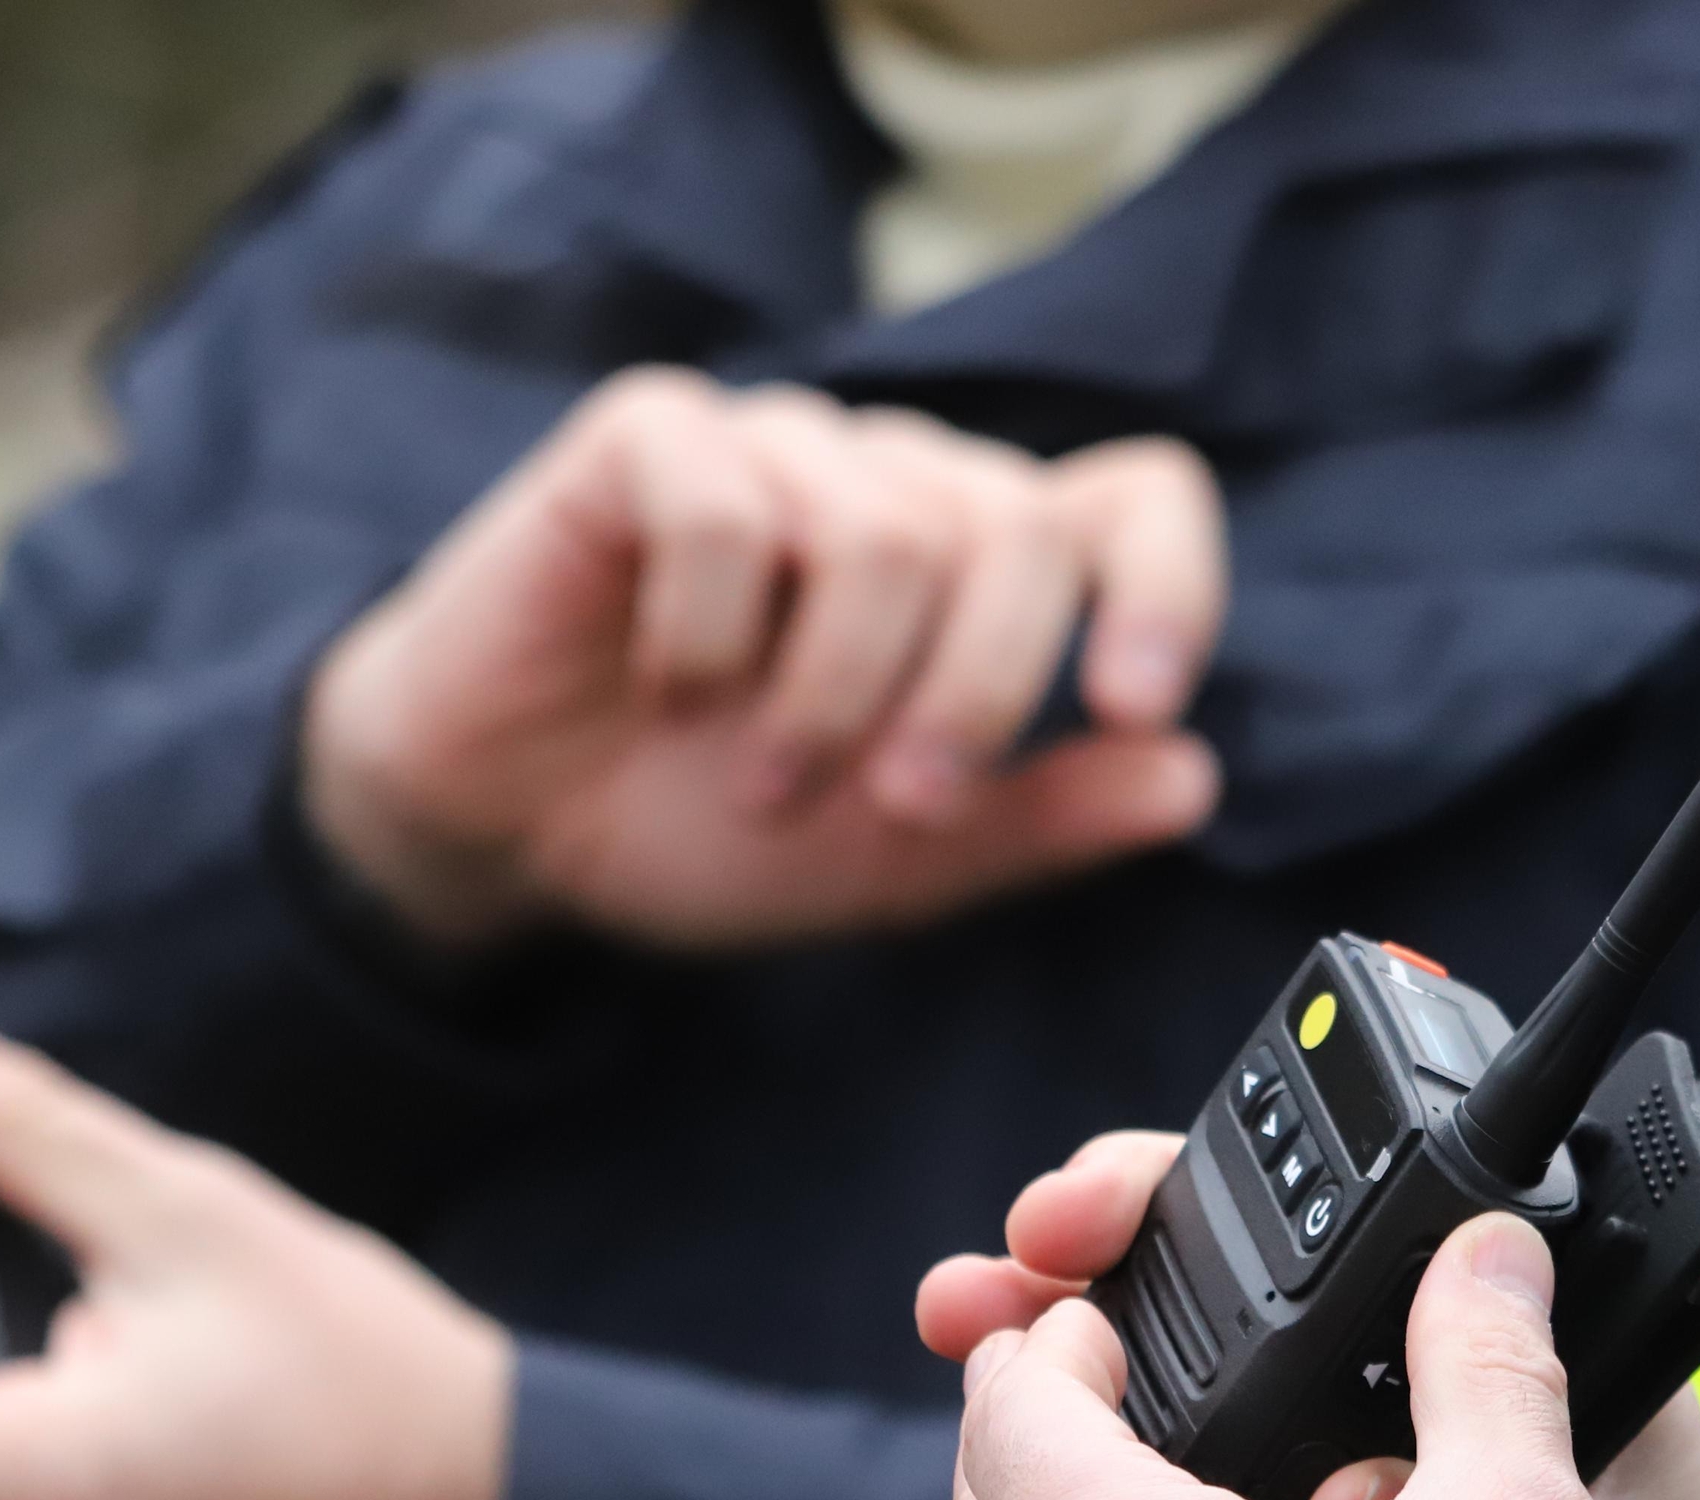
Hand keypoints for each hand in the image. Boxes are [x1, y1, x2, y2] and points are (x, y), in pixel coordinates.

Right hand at [302, 367, 1227, 952]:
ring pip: (882, 528)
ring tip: (763, 778)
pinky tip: (670, 688)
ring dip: (830, 692)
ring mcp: (775, 446)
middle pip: (1015, 527)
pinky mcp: (649, 437)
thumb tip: (1193, 782)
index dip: (1163, 584)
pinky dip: (710, 635)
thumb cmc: (702, 825)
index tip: (1131, 705)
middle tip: (897, 804)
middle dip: (974, 692)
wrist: (506, 831)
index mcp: (979, 567)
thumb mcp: (894, 862)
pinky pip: (727, 507)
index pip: (1135, 499)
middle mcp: (893, 482)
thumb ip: (1040, 820)